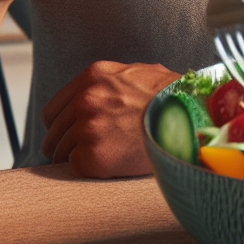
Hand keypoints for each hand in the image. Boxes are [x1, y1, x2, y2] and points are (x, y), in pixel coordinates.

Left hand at [40, 60, 179, 175]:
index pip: (53, 110)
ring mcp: (87, 127)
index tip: (72, 134)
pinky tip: (111, 163)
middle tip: (87, 152)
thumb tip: (96, 93)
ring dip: (78, 157)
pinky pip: (74, 167)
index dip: (62, 125)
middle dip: (66, 144)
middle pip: (54, 133)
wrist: (190, 119)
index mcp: (93, 76)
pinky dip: (89, 169)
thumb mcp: (138, 74)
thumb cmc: (170, 98)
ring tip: (105, 157)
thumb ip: (110, 82)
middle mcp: (85, 99)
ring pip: (61, 152)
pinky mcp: (93, 156)